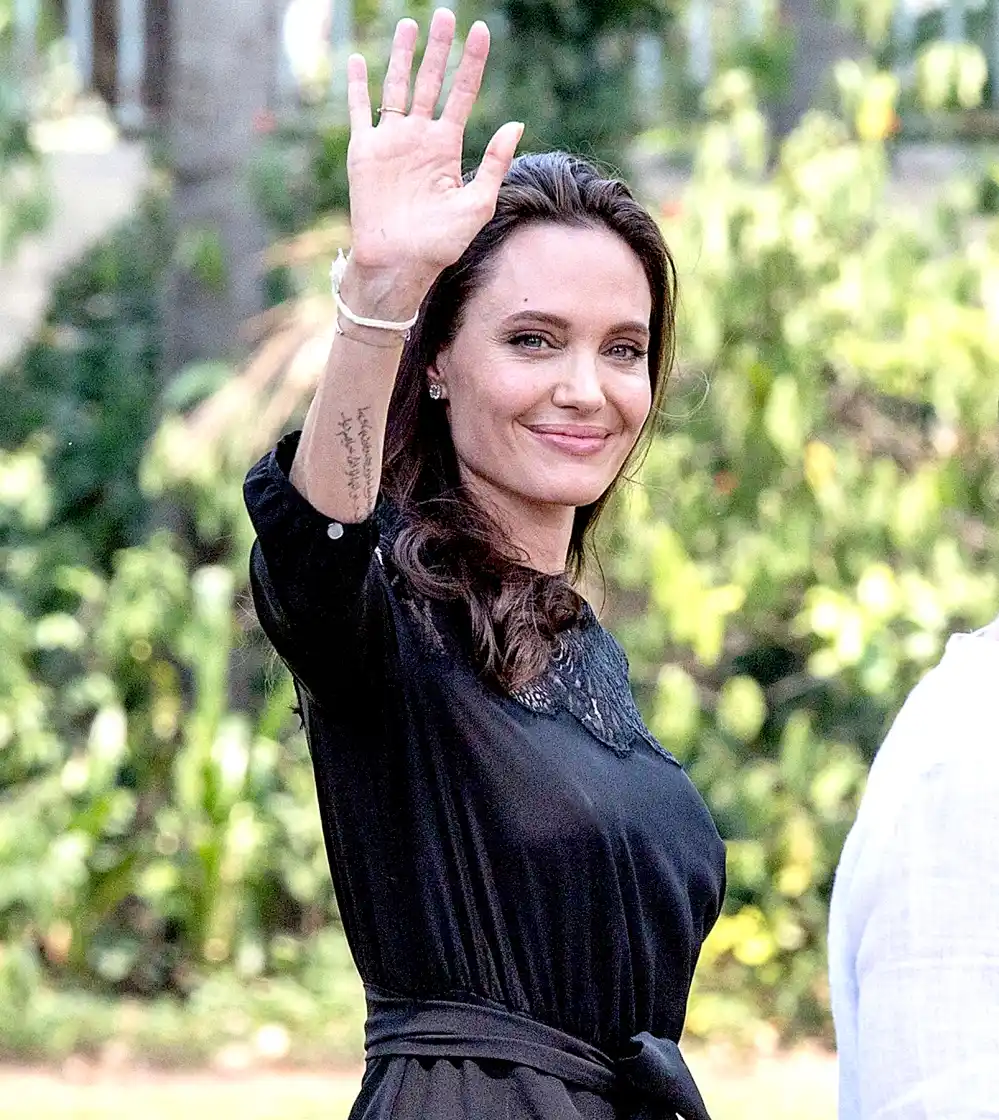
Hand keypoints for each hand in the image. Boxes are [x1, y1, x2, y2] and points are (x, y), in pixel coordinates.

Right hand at [344, 9, 523, 289]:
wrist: (400, 264)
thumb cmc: (440, 243)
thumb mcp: (477, 205)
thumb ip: (494, 164)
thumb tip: (515, 124)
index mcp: (446, 147)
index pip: (462, 94)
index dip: (472, 63)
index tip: (482, 31)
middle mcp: (419, 138)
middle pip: (430, 81)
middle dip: (438, 49)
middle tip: (445, 15)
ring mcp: (391, 142)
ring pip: (397, 87)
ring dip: (403, 56)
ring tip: (410, 24)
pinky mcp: (365, 152)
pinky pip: (359, 112)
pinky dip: (357, 86)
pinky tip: (358, 60)